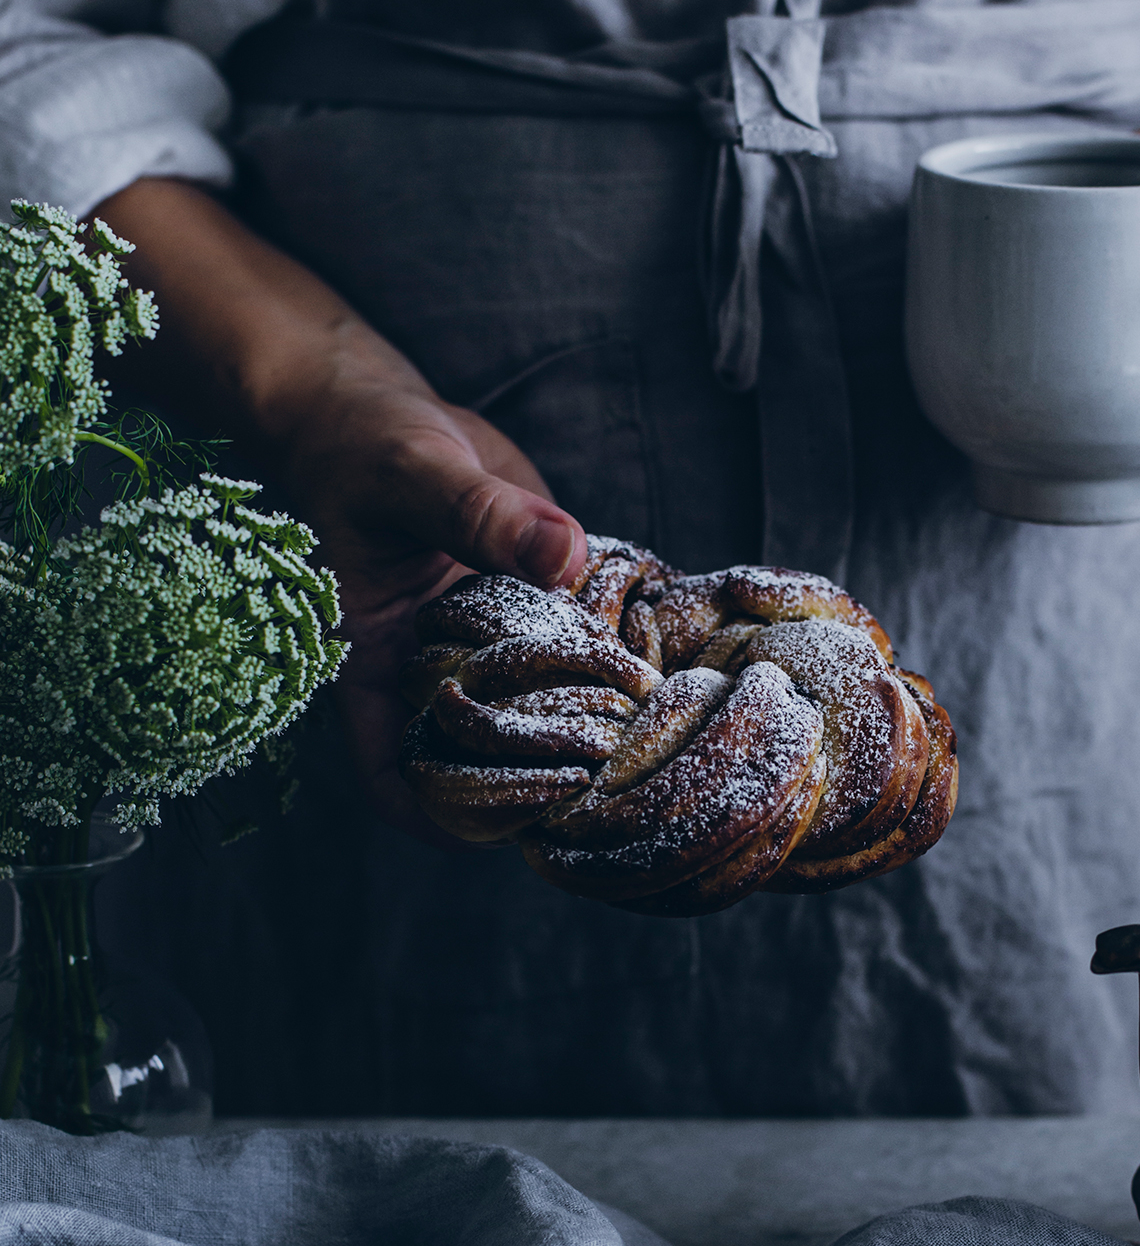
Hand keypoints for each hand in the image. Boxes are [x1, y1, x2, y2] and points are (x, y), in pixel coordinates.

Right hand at [97, 177, 587, 840]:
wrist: (375, 408)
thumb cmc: (365, 444)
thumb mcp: (415, 472)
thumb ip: (483, 513)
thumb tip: (566, 548)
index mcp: (376, 658)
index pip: (390, 768)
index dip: (435, 816)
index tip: (496, 837)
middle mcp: (431, 661)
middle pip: (476, 750)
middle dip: (533, 777)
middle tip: (604, 790)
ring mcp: (485, 635)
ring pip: (536, 701)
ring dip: (586, 720)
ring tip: (651, 741)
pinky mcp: (532, 596)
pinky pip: (574, 639)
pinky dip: (615, 650)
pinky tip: (669, 657)